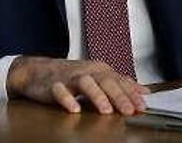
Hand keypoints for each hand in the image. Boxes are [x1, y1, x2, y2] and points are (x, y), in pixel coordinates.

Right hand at [6, 56, 146, 114]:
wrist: (36, 71)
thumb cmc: (69, 76)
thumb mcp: (98, 77)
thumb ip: (121, 84)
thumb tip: (144, 91)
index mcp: (99, 70)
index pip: (119, 81)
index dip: (132, 94)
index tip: (142, 107)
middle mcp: (86, 72)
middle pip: (105, 81)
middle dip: (119, 96)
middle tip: (129, 110)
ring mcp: (69, 78)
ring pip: (85, 83)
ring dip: (96, 96)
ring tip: (105, 110)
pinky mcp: (52, 85)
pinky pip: (60, 91)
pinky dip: (67, 99)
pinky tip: (74, 108)